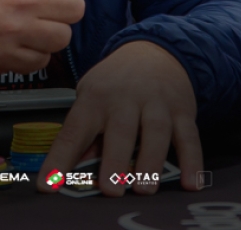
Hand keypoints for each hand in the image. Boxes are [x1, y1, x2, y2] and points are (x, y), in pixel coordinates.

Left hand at [38, 41, 203, 196]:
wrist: (154, 50)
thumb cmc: (116, 82)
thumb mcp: (92, 96)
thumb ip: (87, 132)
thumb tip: (76, 167)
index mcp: (95, 98)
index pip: (74, 131)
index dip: (60, 158)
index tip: (48, 184)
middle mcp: (125, 99)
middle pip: (119, 131)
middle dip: (114, 160)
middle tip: (111, 189)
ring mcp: (156, 104)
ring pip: (155, 133)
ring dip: (150, 162)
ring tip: (144, 188)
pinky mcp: (183, 110)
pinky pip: (189, 137)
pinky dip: (192, 161)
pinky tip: (190, 182)